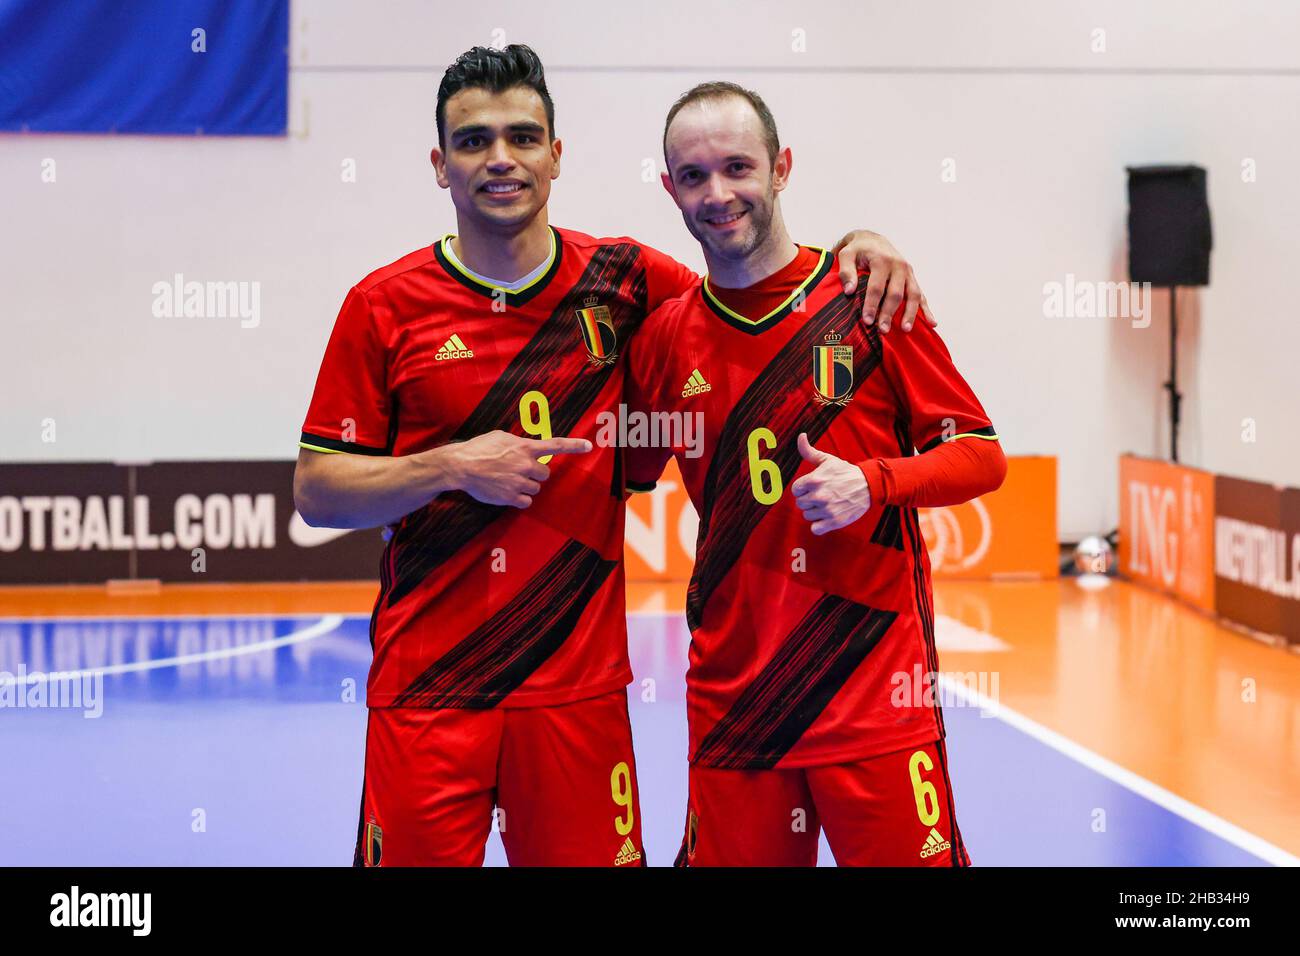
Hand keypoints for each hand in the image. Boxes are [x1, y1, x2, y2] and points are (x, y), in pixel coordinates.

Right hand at [443, 430, 591, 507]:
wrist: (461, 466)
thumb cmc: (478, 448)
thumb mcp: (500, 437)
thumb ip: (518, 443)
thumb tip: (526, 448)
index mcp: (525, 447)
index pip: (554, 445)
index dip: (573, 446)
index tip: (589, 445)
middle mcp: (525, 464)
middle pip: (544, 474)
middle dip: (534, 473)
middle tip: (518, 471)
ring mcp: (519, 482)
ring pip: (535, 488)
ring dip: (525, 486)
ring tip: (507, 480)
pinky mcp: (511, 497)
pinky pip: (526, 501)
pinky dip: (519, 498)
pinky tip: (506, 491)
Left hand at [789, 432, 870, 534]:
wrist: (869, 485)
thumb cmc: (845, 472)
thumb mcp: (827, 460)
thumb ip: (809, 451)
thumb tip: (801, 436)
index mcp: (814, 480)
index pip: (795, 489)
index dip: (802, 488)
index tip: (811, 487)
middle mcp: (819, 495)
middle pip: (800, 503)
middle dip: (808, 499)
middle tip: (821, 495)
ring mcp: (827, 509)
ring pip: (807, 515)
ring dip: (814, 511)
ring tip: (826, 504)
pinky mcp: (834, 521)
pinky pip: (815, 529)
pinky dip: (819, 525)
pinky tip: (826, 516)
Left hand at [831, 230, 935, 331]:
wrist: (872, 240)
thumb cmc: (858, 249)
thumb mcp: (846, 255)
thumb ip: (846, 272)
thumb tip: (849, 291)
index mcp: (882, 260)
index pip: (877, 286)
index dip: (872, 304)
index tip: (867, 320)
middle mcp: (898, 265)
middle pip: (896, 293)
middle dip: (889, 313)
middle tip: (882, 330)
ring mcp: (908, 272)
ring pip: (913, 295)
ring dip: (910, 313)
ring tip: (905, 329)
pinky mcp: (912, 278)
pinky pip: (921, 294)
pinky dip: (926, 309)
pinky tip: (931, 322)